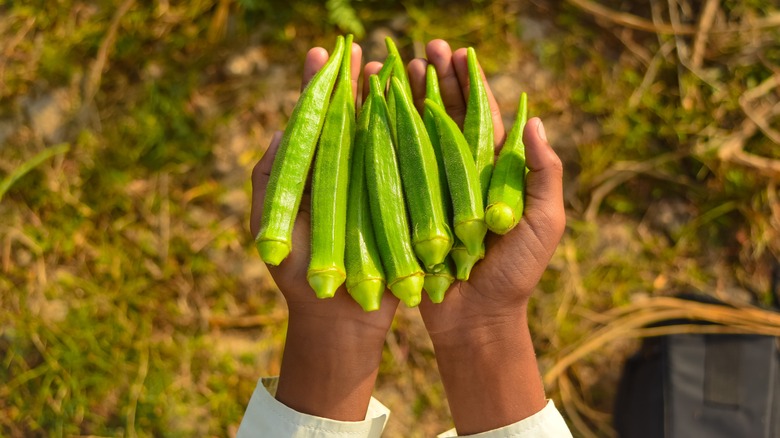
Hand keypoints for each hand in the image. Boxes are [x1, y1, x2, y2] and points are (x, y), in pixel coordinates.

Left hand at [249, 43, 398, 420]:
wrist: (339, 316)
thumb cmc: (299, 273)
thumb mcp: (270, 224)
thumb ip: (271, 177)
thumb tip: (284, 129)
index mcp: (314, 172)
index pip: (316, 118)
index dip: (320, 85)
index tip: (323, 53)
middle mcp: (345, 173)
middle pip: (352, 119)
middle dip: (356, 82)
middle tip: (361, 50)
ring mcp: (375, 187)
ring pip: (383, 135)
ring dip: (388, 99)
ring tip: (392, 67)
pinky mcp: (403, 205)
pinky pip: (410, 166)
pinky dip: (416, 136)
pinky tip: (420, 106)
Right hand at [407, 40, 565, 433]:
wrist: (476, 320)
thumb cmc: (515, 274)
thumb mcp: (543, 224)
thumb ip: (543, 176)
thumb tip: (536, 121)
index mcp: (495, 172)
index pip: (481, 116)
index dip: (470, 83)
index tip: (456, 50)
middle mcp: (462, 174)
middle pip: (447, 117)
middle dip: (435, 81)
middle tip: (421, 49)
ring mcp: (432, 191)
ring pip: (418, 137)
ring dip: (407, 102)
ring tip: (395, 70)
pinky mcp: (407, 210)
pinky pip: (396, 170)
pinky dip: (385, 141)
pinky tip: (372, 116)